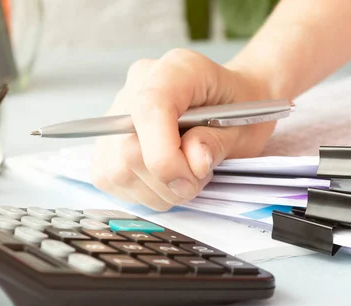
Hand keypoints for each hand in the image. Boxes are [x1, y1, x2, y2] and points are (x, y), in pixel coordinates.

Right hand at [90, 48, 275, 210]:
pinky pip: (109, 177)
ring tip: (183, 178)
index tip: (189, 179)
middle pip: (127, 148)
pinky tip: (163, 181)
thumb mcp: (244, 126)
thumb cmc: (238, 111)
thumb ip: (216, 143)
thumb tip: (193, 163)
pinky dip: (140, 191)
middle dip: (165, 181)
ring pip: (115, 170)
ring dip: (155, 191)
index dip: (165, 155)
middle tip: (195, 180)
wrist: (231, 103)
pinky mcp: (106, 139)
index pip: (150, 108)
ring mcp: (117, 111)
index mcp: (176, 69)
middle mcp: (138, 85)